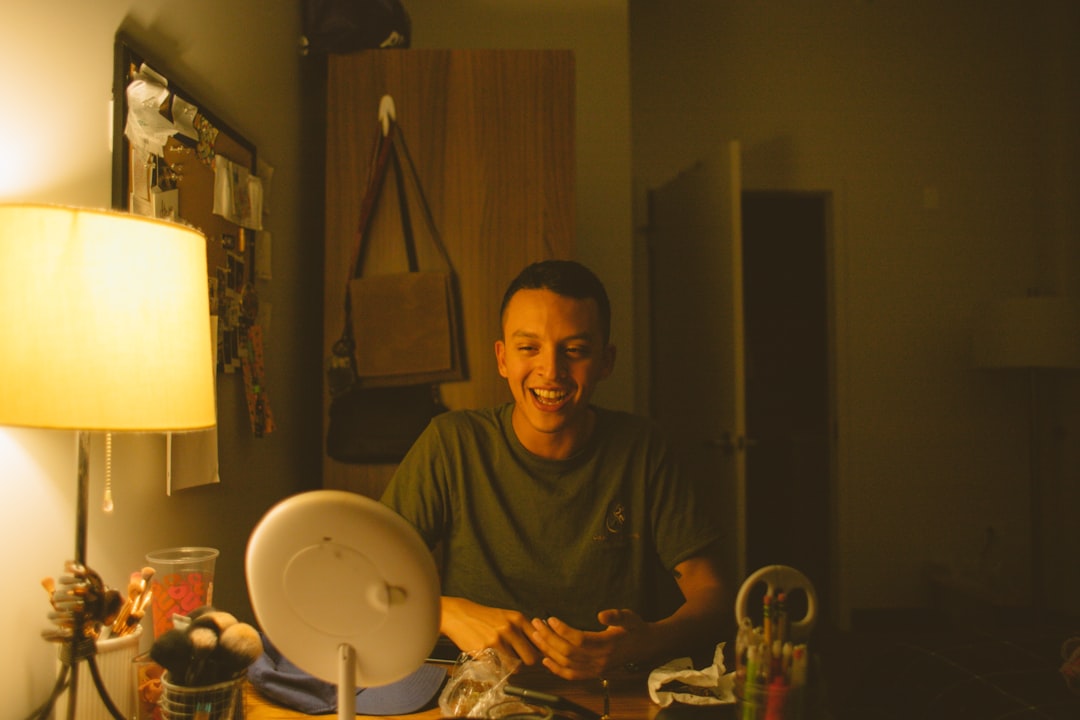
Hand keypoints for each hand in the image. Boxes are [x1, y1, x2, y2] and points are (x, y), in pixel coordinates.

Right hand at [440, 596, 543, 666]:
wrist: (461, 615)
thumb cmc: (485, 617)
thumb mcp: (507, 616)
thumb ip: (523, 628)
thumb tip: (540, 644)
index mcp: (518, 619)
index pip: (539, 641)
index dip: (538, 650)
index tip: (535, 654)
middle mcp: (509, 629)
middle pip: (531, 658)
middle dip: (526, 662)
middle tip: (520, 661)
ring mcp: (497, 640)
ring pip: (516, 666)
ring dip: (512, 667)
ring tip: (505, 661)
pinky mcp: (485, 651)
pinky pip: (499, 668)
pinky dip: (498, 668)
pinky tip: (494, 661)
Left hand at [529, 608, 649, 679]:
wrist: (644, 645)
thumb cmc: (634, 628)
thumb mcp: (629, 616)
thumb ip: (616, 615)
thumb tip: (601, 614)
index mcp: (608, 645)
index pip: (579, 640)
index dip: (563, 630)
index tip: (550, 619)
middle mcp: (600, 660)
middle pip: (568, 652)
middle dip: (549, 638)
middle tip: (537, 623)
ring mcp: (596, 669)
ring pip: (566, 664)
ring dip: (548, 650)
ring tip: (536, 636)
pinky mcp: (593, 673)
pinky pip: (571, 675)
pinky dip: (556, 669)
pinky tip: (545, 660)